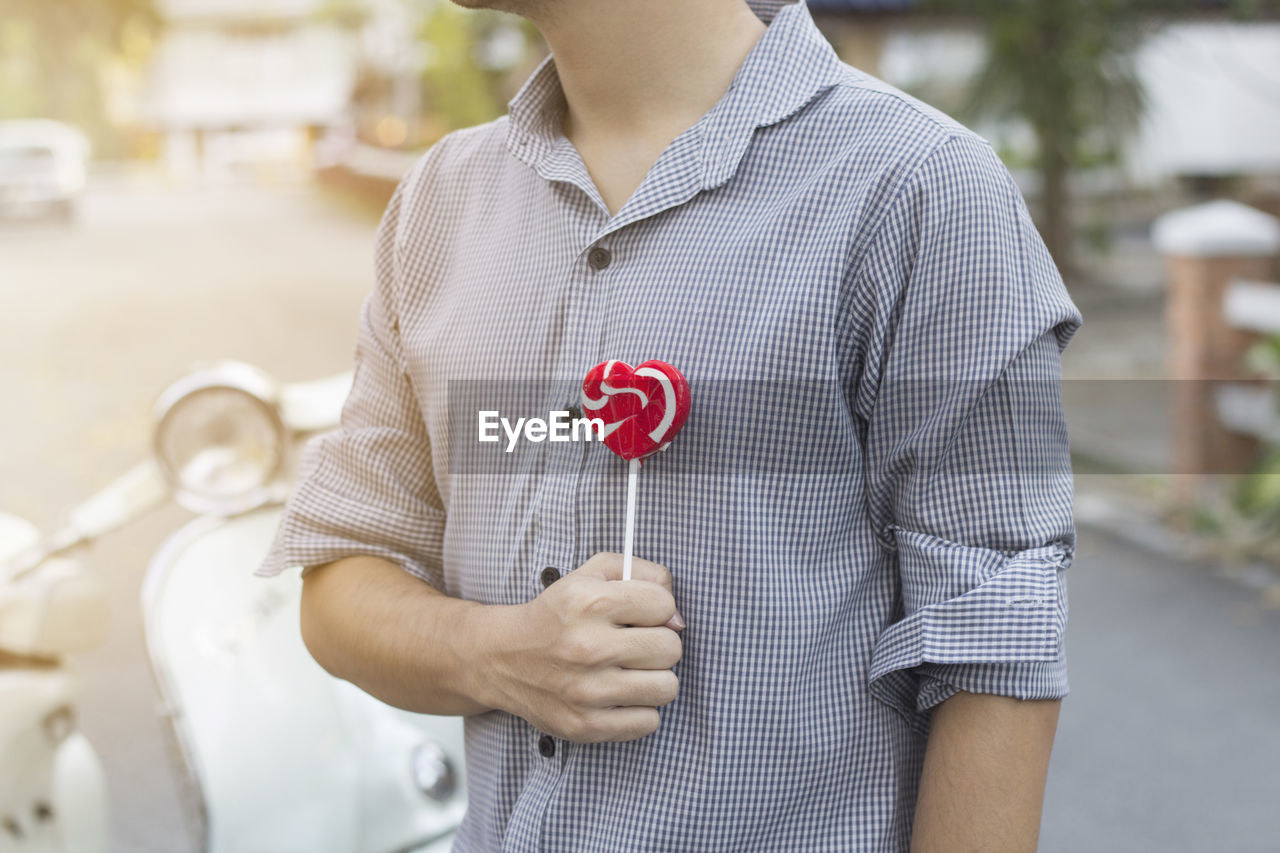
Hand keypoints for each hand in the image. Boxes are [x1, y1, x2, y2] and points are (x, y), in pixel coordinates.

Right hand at [482, 552, 685, 742]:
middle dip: (658, 644)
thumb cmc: (556, 614)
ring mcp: (586, 690)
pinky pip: (648, 722)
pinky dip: (639, 710)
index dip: (657, 609)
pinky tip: (618, 696)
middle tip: (634, 646)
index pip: (664, 605)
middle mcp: (588, 646)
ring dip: (653, 679)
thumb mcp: (591, 573)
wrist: (502, 658)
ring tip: (629, 672)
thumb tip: (677, 618)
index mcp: (589, 602)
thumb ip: (642, 573)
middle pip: (671, 648)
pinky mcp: (585, 725)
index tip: (640, 616)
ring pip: (667, 687)